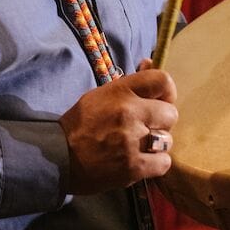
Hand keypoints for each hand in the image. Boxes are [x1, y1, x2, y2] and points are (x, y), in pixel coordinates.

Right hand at [58, 69, 177, 194]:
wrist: (59, 157)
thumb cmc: (81, 124)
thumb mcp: (101, 95)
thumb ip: (129, 83)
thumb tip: (150, 63)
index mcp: (120, 91)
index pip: (162, 80)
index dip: (167, 92)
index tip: (161, 101)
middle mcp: (129, 112)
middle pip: (171, 114)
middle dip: (161, 121)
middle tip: (146, 127)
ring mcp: (132, 141)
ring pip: (168, 140)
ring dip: (157, 145)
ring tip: (141, 147)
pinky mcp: (133, 167)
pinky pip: (163, 162)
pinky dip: (155, 163)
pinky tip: (141, 161)